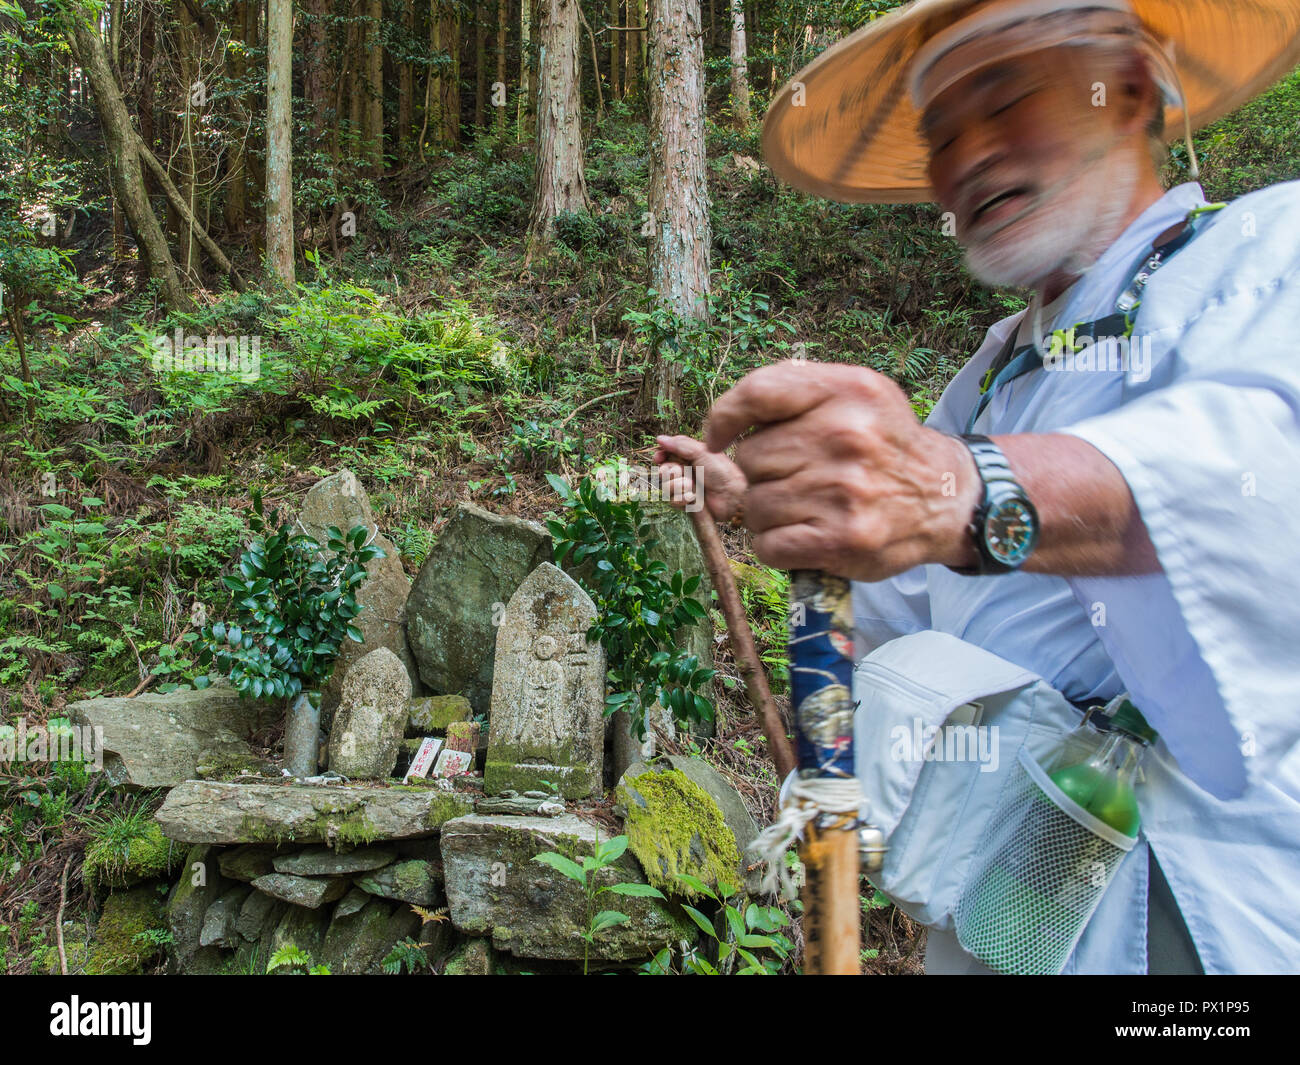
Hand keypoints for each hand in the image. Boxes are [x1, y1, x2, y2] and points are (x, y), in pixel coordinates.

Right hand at [653, 434, 748, 523]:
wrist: (731, 496)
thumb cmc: (721, 472)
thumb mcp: (701, 452)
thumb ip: (680, 444)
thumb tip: (659, 439)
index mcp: (690, 457)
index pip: (667, 455)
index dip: (660, 456)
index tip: (658, 457)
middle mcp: (686, 472)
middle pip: (662, 471)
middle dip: (669, 471)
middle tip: (680, 471)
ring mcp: (685, 488)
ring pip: (666, 487)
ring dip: (677, 485)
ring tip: (691, 486)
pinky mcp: (686, 503)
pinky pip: (673, 501)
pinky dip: (682, 498)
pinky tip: (693, 497)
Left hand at [703, 360, 979, 580]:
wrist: (947, 497)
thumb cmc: (883, 444)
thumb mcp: (852, 395)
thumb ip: (789, 396)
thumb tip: (711, 442)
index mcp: (846, 390)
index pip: (756, 393)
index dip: (724, 418)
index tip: (719, 439)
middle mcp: (846, 435)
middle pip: (750, 458)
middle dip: (764, 473)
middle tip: (801, 477)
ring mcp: (844, 490)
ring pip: (755, 506)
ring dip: (770, 513)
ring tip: (810, 507)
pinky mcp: (842, 539)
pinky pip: (768, 545)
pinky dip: (777, 545)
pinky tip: (806, 535)